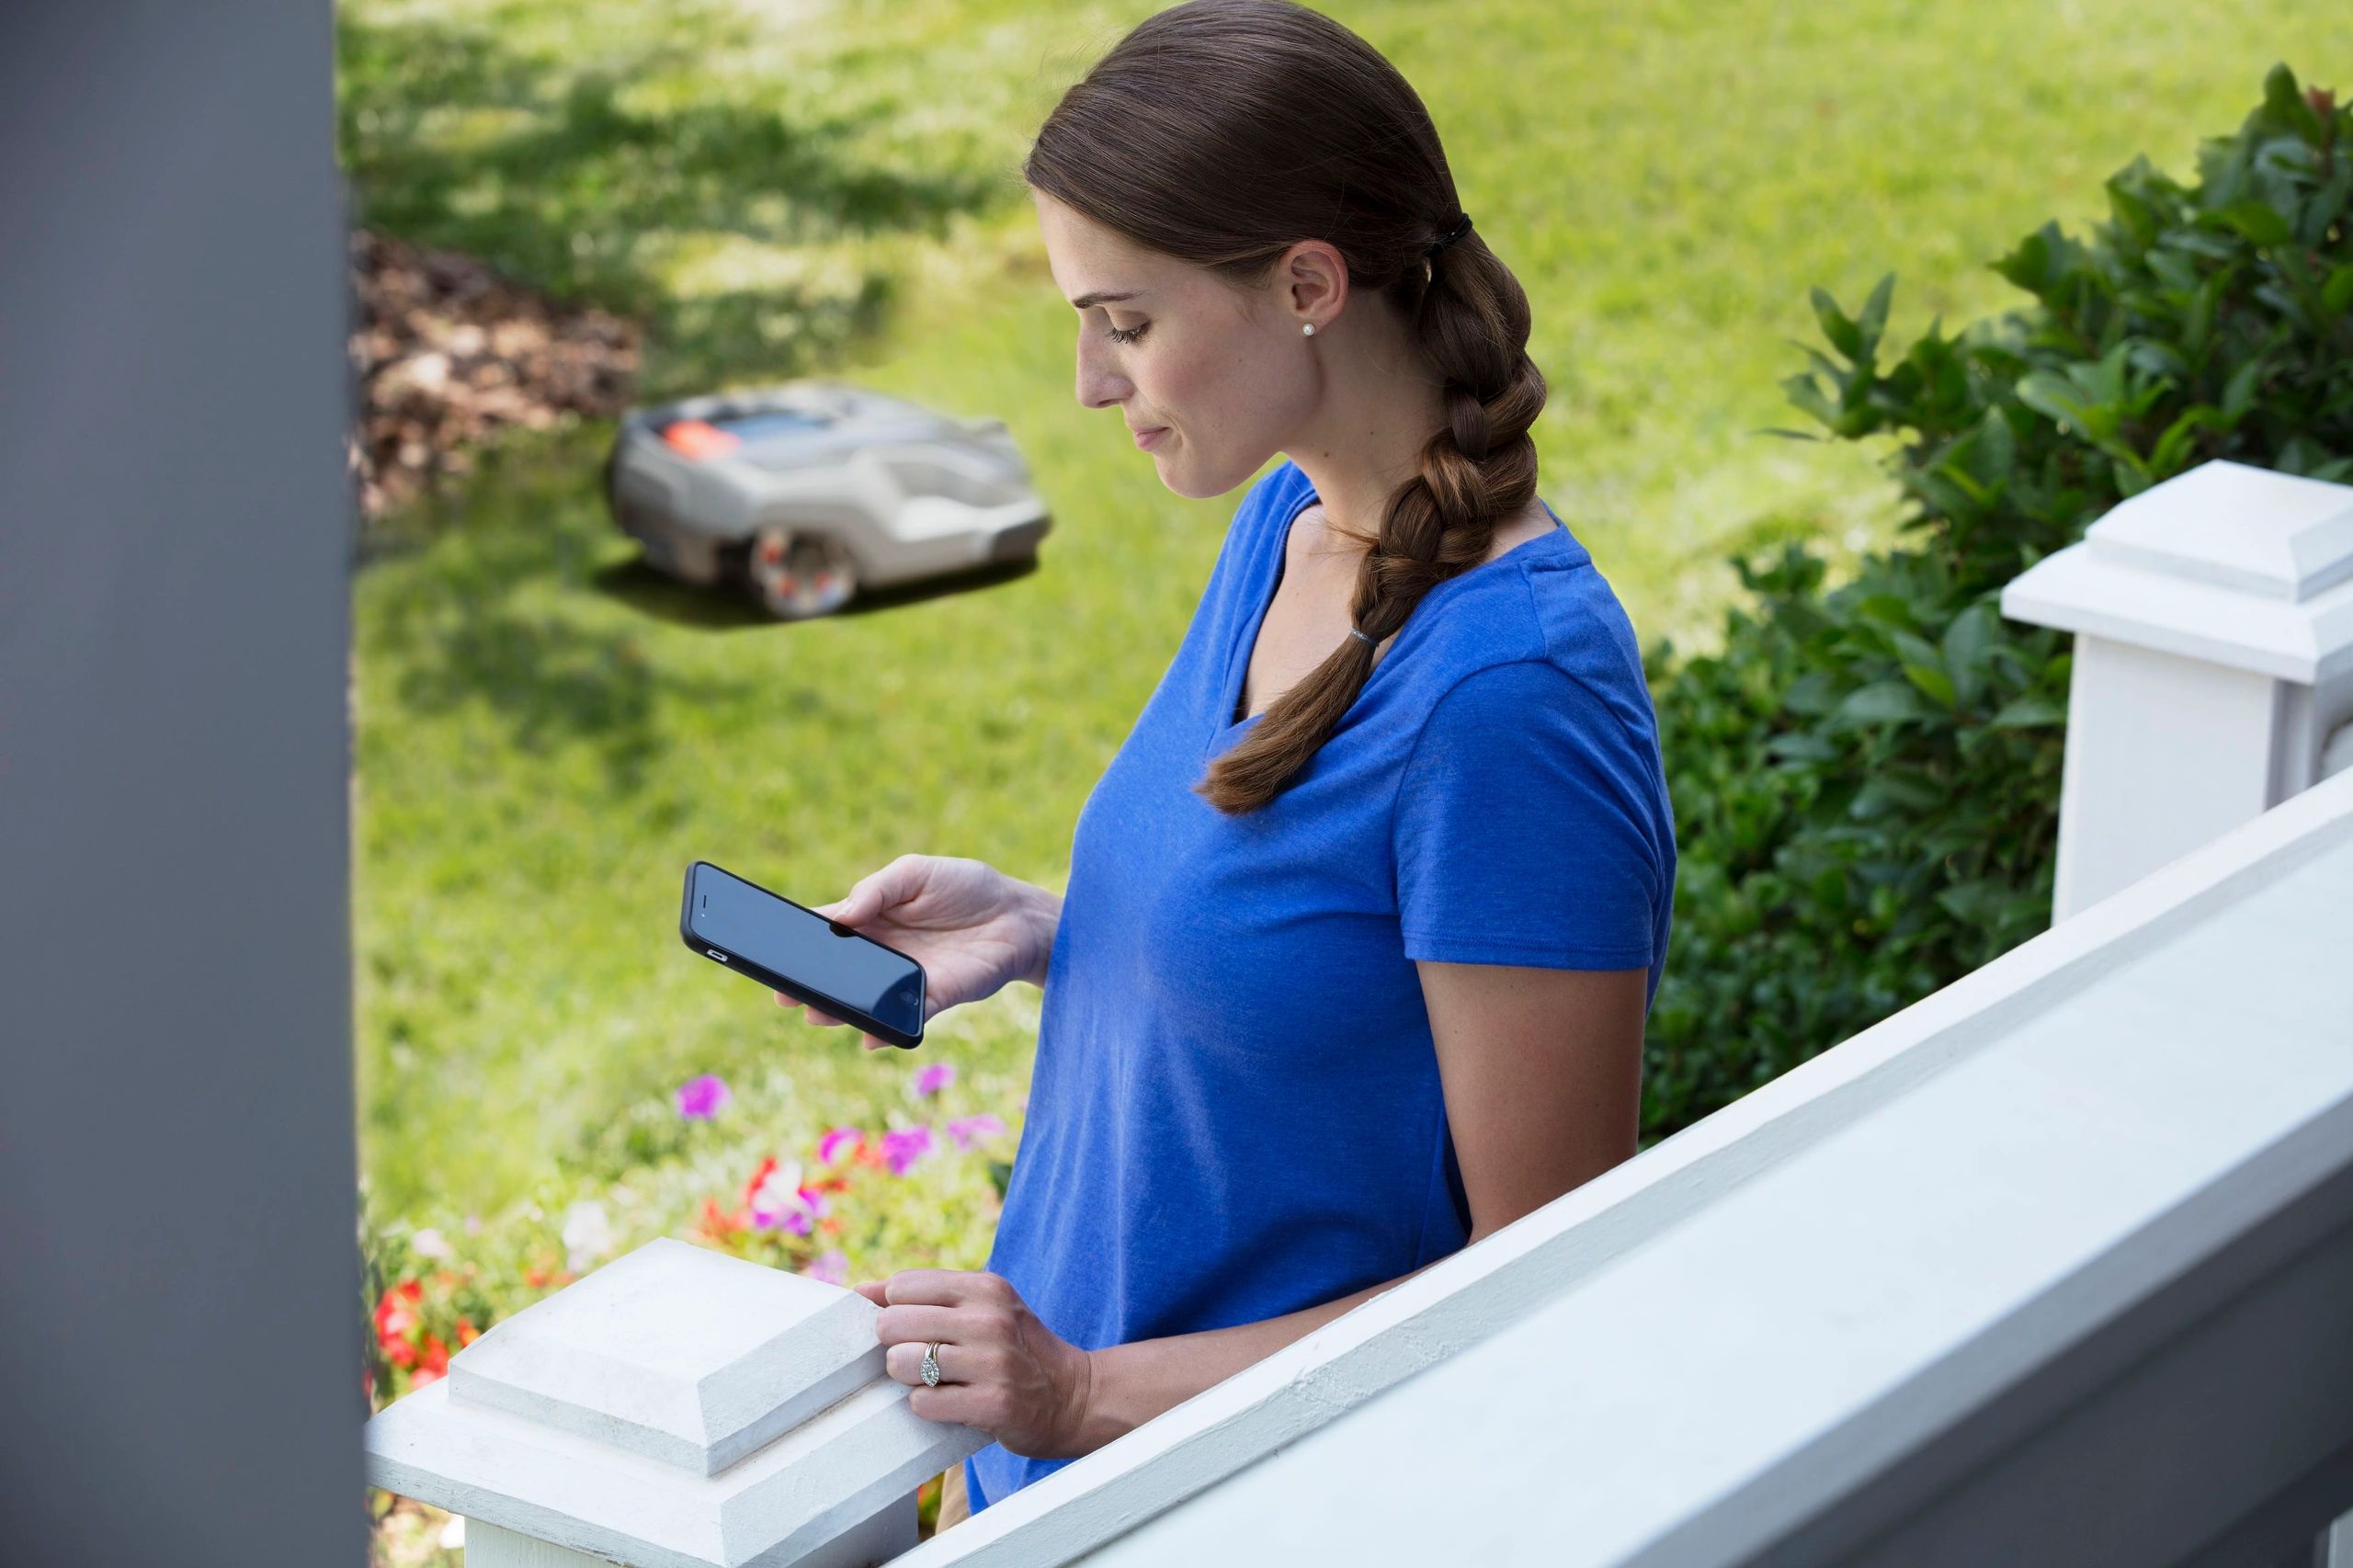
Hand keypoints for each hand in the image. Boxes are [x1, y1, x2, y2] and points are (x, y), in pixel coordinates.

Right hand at [780, 855, 1057, 1050]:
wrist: (1019, 914)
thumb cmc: (966, 887)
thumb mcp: (916, 872)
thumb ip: (877, 889)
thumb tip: (840, 916)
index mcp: (871, 918)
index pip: (825, 932)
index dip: (797, 941)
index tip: (770, 950)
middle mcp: (882, 953)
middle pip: (835, 973)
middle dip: (808, 984)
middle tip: (784, 993)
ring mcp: (905, 978)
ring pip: (861, 1001)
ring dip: (837, 1010)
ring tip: (816, 1013)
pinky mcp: (934, 999)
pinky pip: (903, 1017)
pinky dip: (883, 1029)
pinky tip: (868, 1035)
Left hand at [857, 1269, 1095, 1458]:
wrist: (1073, 1396)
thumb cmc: (1013, 1348)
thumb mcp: (982, 1307)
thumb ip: (925, 1295)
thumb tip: (858, 1292)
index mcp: (985, 1287)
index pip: (901, 1286)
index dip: (895, 1311)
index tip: (912, 1329)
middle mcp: (989, 1319)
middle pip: (892, 1324)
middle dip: (895, 1346)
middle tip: (920, 1359)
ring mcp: (993, 1362)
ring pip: (902, 1363)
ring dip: (908, 1379)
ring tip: (934, 1381)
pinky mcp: (994, 1403)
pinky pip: (923, 1403)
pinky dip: (926, 1407)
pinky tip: (949, 1403)